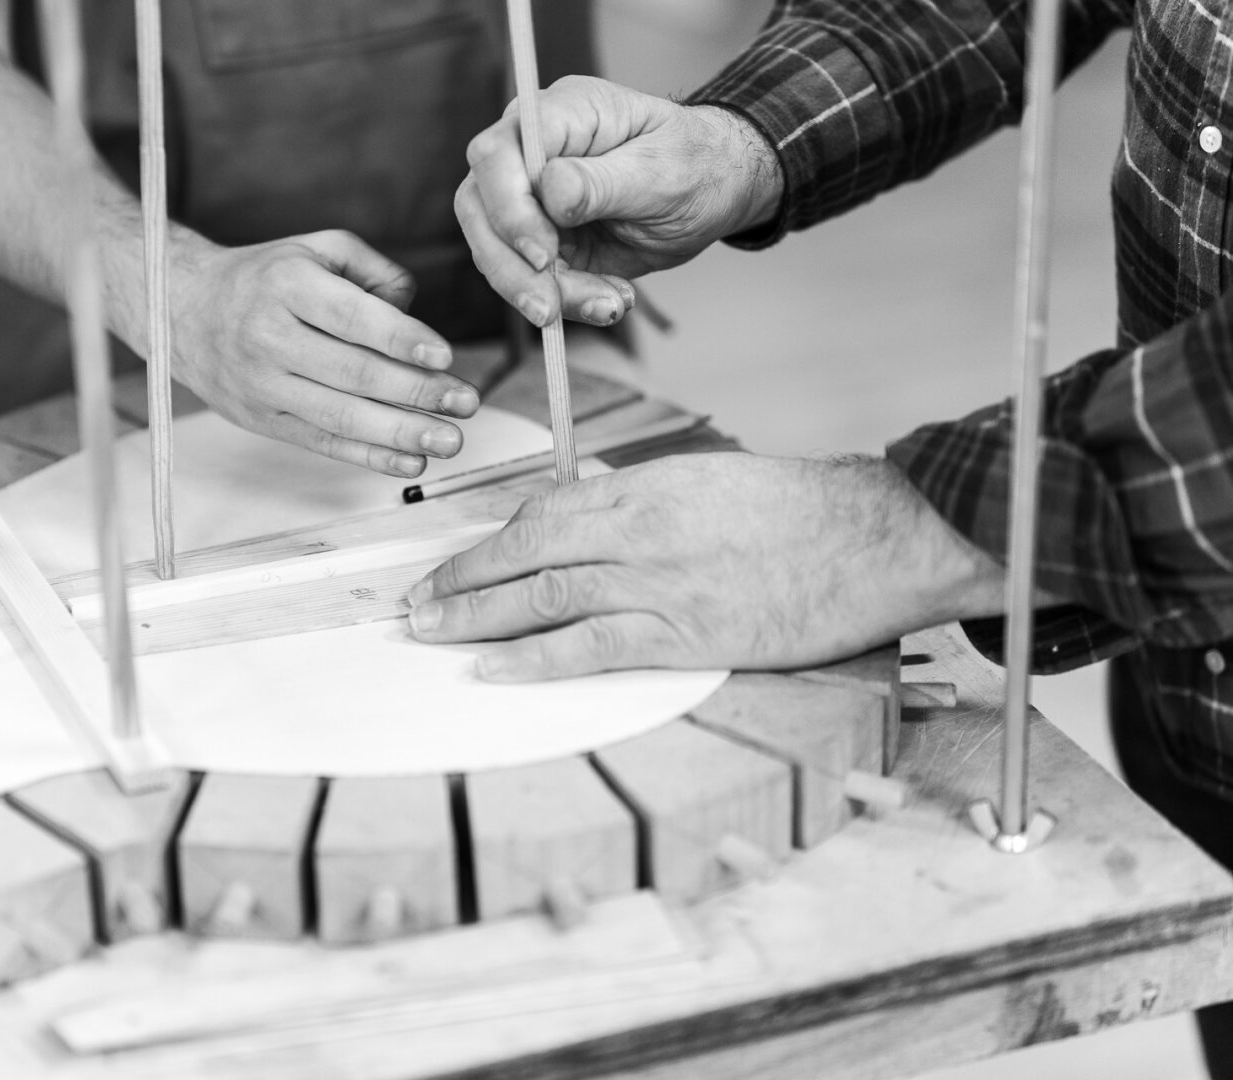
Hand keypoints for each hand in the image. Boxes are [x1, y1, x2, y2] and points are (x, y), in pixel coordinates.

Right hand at [161, 229, 480, 477]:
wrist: (182, 310)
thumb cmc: (267, 277)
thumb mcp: (315, 249)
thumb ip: (372, 269)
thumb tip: (414, 311)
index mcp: (286, 285)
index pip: (351, 318)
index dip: (401, 338)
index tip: (445, 355)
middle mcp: (269, 337)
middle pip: (353, 373)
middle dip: (417, 392)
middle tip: (468, 403)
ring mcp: (264, 385)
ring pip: (340, 416)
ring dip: (402, 433)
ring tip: (450, 440)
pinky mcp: (263, 421)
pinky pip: (322, 444)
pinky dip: (369, 457)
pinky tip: (412, 462)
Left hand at [405, 454, 1004, 679]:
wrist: (872, 537)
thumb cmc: (798, 510)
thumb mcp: (708, 484)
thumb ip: (644, 504)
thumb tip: (593, 514)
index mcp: (641, 491)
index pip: (538, 515)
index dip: (486, 544)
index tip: (454, 564)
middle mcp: (634, 531)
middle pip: (523, 554)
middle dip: (459, 581)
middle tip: (412, 606)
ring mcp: (655, 583)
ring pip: (540, 596)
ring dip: (473, 617)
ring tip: (428, 635)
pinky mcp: (683, 634)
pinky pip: (590, 646)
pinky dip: (532, 659)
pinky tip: (491, 670)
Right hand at [455, 76, 783, 327]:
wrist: (712, 190)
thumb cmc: (693, 162)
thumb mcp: (660, 171)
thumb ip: (602, 181)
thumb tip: (550, 191)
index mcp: (559, 115)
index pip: (496, 155)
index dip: (507, 208)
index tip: (543, 254)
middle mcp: (530, 154)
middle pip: (479, 209)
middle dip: (512, 267)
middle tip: (552, 307)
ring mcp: (529, 200)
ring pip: (496, 254)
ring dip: (544, 294)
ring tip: (607, 306)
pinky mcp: (540, 241)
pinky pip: (530, 281)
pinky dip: (567, 303)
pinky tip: (610, 302)